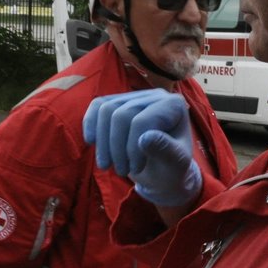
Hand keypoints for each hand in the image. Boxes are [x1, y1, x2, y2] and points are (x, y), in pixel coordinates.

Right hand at [82, 91, 202, 207]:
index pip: (142, 121)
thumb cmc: (173, 168)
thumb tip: (145, 138)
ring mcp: (136, 97)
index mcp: (173, 106)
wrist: (163, 171)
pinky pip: (97, 105)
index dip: (133, 147)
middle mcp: (155, 95)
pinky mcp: (119, 102)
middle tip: (121, 171)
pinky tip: (91, 142)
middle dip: (116, 146)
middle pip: (121, 114)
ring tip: (107, 164)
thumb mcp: (176, 165)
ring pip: (105, 110)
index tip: (135, 169)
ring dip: (103, 141)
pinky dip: (90, 123)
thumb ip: (165, 150)